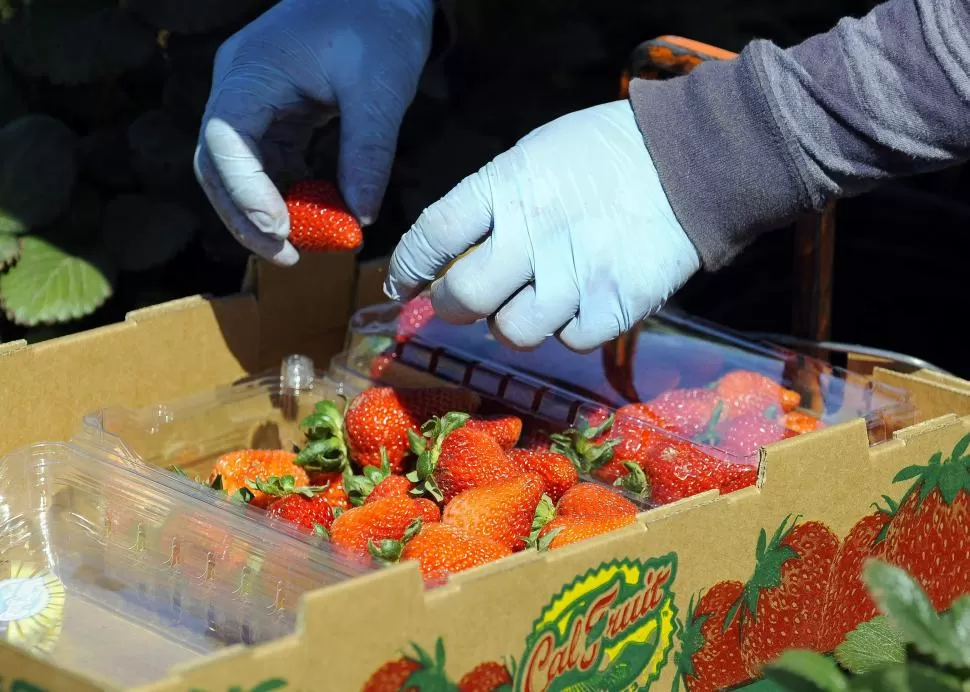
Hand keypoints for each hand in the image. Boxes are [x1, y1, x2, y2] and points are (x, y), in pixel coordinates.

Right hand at [194, 0, 434, 265]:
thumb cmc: (379, 24)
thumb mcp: (381, 89)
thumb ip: (368, 152)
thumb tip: (360, 217)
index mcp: (252, 71)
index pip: (225, 139)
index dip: (245, 191)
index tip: (279, 229)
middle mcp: (239, 88)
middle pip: (217, 165)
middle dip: (246, 217)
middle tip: (287, 258)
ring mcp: (251, 103)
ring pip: (236, 172)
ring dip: (263, 214)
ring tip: (301, 249)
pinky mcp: (273, 116)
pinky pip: (267, 164)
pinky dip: (285, 196)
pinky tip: (313, 219)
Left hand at [384, 100, 701, 351]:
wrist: (688, 161)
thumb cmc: (600, 155)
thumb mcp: (532, 155)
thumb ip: (488, 202)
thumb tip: (448, 253)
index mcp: (505, 187)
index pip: (432, 236)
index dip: (407, 268)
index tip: (400, 285)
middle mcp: (532, 234)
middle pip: (464, 298)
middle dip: (451, 306)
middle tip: (458, 301)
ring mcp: (574, 276)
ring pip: (512, 331)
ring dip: (511, 321)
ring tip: (531, 297)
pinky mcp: (613, 307)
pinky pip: (568, 341)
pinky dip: (567, 328)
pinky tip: (578, 301)